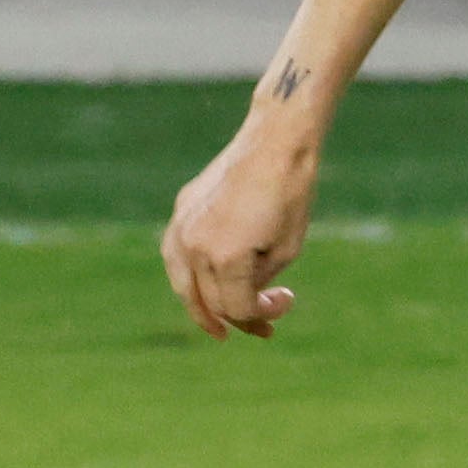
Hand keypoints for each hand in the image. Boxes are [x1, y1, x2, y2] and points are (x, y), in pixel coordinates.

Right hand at [162, 121, 314, 339]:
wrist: (275, 142)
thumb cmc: (290, 195)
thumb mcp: (286, 249)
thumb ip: (259, 282)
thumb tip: (242, 303)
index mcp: (225, 258)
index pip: (236, 308)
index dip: (262, 315)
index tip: (287, 300)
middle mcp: (195, 246)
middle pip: (211, 302)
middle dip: (240, 317)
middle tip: (265, 325)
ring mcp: (182, 227)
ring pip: (184, 284)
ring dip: (203, 308)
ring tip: (218, 325)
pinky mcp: (181, 211)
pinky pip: (177, 257)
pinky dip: (189, 278)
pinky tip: (202, 288)